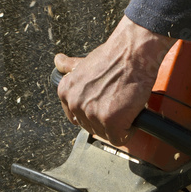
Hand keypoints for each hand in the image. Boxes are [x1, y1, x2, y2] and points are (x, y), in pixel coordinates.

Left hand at [55, 16, 175, 145]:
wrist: (132, 53)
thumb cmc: (112, 56)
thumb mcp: (83, 62)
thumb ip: (69, 68)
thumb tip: (58, 61)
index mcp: (66, 92)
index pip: (76, 118)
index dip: (93, 114)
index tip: (103, 106)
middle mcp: (75, 104)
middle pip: (91, 128)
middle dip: (106, 119)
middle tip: (118, 103)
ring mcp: (92, 113)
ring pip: (105, 134)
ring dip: (118, 125)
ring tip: (125, 106)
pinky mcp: (110, 121)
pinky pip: (119, 138)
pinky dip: (128, 130)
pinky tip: (131, 114)